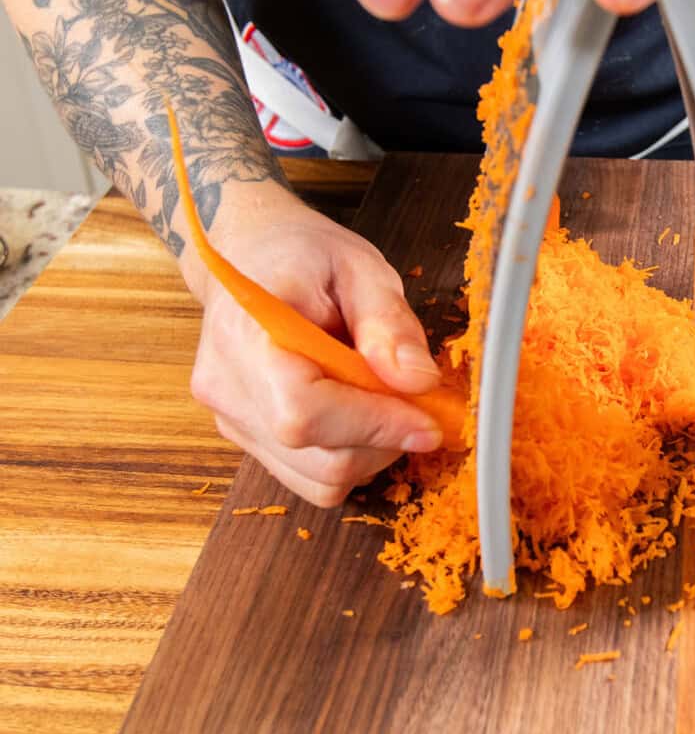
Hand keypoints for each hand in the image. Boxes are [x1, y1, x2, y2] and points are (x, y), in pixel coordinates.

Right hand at [189, 201, 442, 507]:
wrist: (250, 256)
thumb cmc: (303, 255)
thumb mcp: (361, 268)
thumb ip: (390, 324)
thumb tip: (418, 382)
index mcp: (246, 333)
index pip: (302, 411)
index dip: (373, 424)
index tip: (428, 420)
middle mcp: (227, 387)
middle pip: (314, 455)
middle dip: (383, 439)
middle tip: (417, 402)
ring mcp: (231, 418)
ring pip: (317, 478)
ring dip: (371, 452)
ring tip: (383, 398)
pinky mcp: (246, 438)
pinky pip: (309, 476)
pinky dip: (349, 457)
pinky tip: (358, 412)